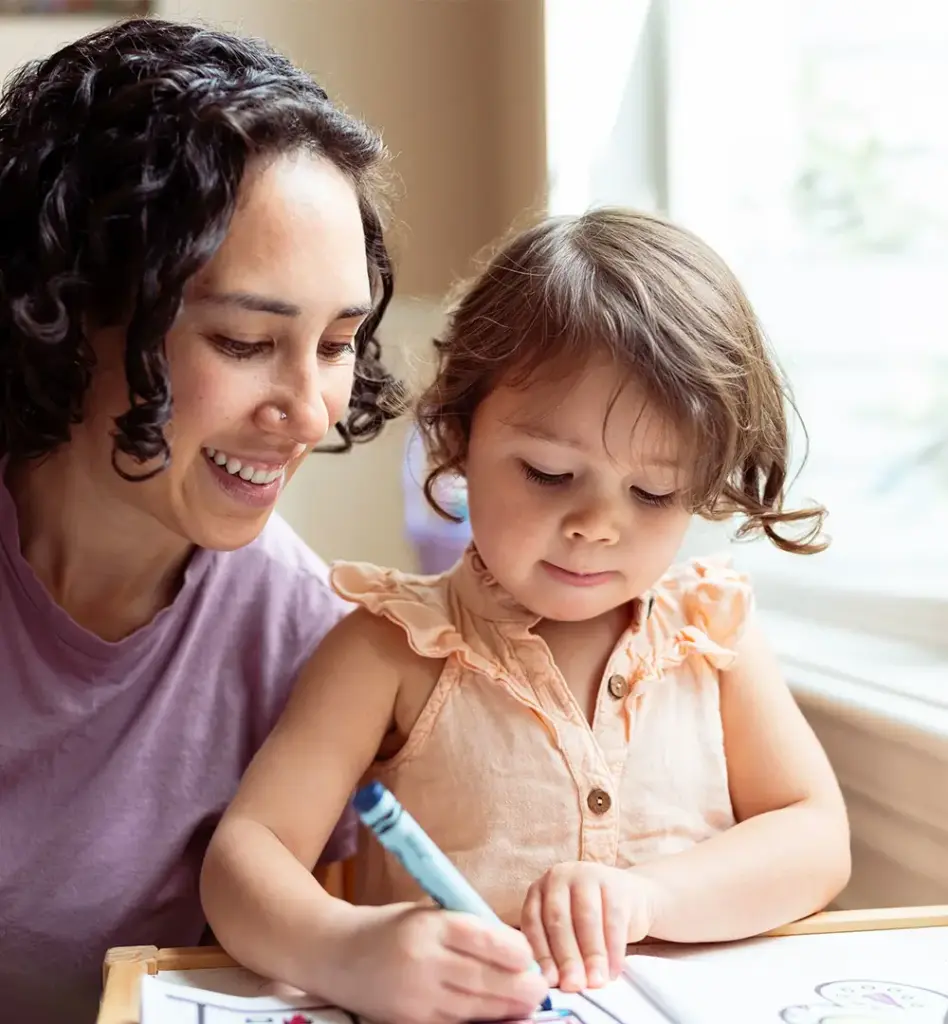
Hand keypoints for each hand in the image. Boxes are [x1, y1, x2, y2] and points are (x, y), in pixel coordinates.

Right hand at [334, 902, 548, 1023]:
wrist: (336, 954)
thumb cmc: (391, 927)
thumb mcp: (426, 913)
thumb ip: (464, 927)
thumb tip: (514, 951)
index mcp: (427, 925)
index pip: (481, 938)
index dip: (513, 950)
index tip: (529, 955)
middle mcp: (421, 961)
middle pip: (482, 979)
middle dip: (517, 987)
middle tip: (540, 989)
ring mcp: (414, 997)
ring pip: (472, 1008)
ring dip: (505, 1010)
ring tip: (527, 1006)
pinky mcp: (409, 1022)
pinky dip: (479, 1022)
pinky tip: (497, 1019)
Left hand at [521, 863, 659, 991]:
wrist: (630, 899)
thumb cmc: (589, 922)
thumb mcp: (565, 929)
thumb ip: (554, 948)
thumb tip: (550, 984)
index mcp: (539, 890)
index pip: (533, 922)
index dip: (541, 954)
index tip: (549, 983)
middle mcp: (558, 877)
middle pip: (558, 921)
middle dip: (566, 958)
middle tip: (573, 986)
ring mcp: (587, 875)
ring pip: (586, 920)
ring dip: (591, 956)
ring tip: (596, 983)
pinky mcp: (616, 884)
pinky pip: (613, 920)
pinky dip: (614, 950)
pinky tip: (614, 971)